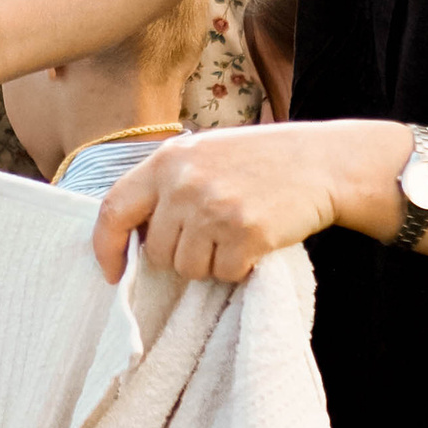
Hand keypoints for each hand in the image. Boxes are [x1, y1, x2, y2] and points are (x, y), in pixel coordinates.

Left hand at [91, 119, 398, 287]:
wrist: (320, 162)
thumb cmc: (257, 161)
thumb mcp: (202, 153)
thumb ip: (166, 185)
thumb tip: (132, 235)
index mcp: (166, 160)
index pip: (113, 209)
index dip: (107, 247)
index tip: (113, 272)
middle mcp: (184, 183)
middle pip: (158, 251)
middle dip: (181, 255)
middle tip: (212, 234)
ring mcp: (214, 209)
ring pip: (189, 268)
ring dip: (211, 262)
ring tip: (235, 231)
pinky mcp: (246, 233)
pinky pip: (224, 274)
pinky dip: (239, 268)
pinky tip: (255, 241)